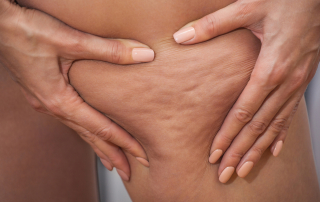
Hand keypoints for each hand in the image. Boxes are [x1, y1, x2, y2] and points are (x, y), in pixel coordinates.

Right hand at [0, 0, 153, 180]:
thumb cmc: (27, 31)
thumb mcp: (72, 40)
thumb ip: (110, 50)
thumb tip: (145, 56)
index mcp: (59, 100)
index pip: (100, 129)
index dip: (124, 144)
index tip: (140, 157)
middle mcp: (53, 107)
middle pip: (89, 137)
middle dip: (112, 156)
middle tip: (129, 173)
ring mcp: (47, 102)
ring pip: (79, 131)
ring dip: (98, 147)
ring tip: (113, 162)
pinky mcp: (46, 93)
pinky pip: (71, 119)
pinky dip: (86, 131)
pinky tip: (89, 133)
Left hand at [173, 0, 319, 182]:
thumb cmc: (285, 0)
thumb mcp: (247, 7)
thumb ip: (213, 25)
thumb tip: (181, 37)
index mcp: (269, 68)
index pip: (243, 112)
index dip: (228, 136)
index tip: (214, 154)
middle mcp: (285, 82)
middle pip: (258, 126)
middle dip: (240, 152)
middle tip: (225, 174)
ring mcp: (296, 84)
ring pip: (274, 126)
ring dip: (258, 151)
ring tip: (244, 170)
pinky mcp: (301, 81)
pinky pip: (290, 115)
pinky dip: (280, 135)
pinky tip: (273, 151)